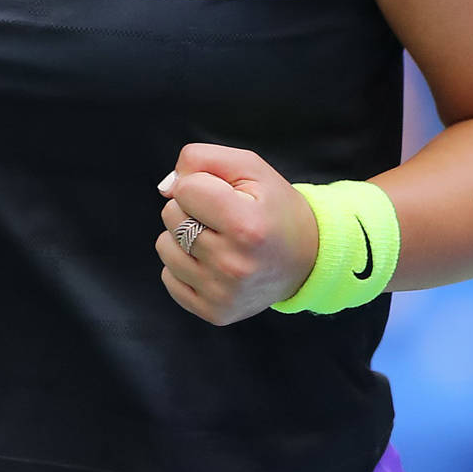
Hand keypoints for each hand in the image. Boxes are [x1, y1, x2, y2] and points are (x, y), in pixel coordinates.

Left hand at [153, 143, 319, 325]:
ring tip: (219, 239)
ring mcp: (222, 293)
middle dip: (192, 209)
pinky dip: (185, 265)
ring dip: (184, 237)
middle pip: (171, 216)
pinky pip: (168, 277)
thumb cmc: (274, 208)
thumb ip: (201, 159)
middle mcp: (233, 265)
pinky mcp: (214, 312)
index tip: (227, 195)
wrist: (308, 259)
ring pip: (164, 246)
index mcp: (245, 227)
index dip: (202, 185)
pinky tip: (213, 263)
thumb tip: (166, 187)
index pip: (185, 190)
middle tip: (224, 218)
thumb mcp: (250, 168)